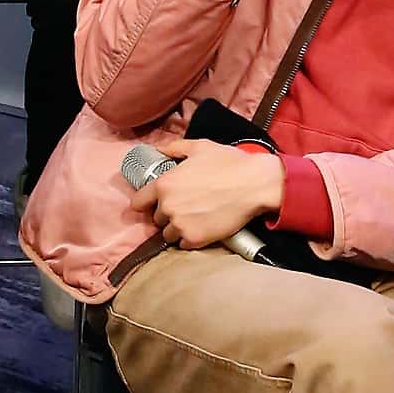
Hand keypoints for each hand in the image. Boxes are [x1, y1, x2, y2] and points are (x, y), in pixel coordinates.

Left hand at [127, 142, 284, 248]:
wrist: (255, 185)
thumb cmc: (229, 163)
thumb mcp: (199, 147)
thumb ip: (174, 148)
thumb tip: (158, 149)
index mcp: (164, 184)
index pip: (138, 202)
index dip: (145, 202)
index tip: (152, 204)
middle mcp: (167, 206)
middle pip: (157, 218)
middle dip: (167, 213)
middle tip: (185, 206)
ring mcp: (180, 225)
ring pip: (168, 234)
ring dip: (177, 228)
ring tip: (194, 219)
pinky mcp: (195, 239)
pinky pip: (183, 244)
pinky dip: (190, 239)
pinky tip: (202, 228)